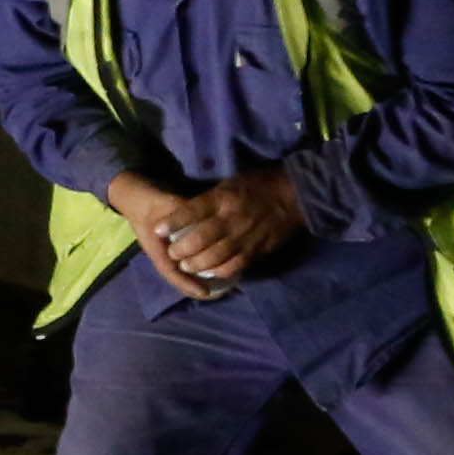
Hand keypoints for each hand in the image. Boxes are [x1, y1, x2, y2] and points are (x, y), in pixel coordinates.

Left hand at [142, 170, 301, 290]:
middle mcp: (231, 220)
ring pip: (215, 257)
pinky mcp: (256, 250)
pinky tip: (210, 272)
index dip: (173, 223)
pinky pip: (235, 265)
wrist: (295, 196)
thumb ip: (211, 198)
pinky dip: (220, 271)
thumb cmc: (260, 184)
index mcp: (223, 199)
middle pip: (200, 239)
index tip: (158, 230)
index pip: (192, 211)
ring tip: (185, 265)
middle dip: (181, 249)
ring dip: (197, 264)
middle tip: (171, 253)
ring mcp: (244, 237)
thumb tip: (190, 210)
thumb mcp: (231, 182)